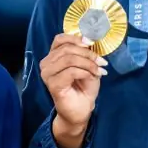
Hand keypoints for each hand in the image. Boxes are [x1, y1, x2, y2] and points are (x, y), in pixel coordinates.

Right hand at [40, 33, 107, 147]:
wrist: (81, 109)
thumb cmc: (83, 86)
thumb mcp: (86, 64)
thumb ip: (84, 52)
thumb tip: (89, 40)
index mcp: (53, 56)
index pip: (60, 39)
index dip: (76, 38)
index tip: (91, 43)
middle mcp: (46, 64)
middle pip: (67, 49)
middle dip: (88, 54)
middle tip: (101, 62)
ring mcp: (47, 74)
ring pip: (69, 59)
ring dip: (88, 63)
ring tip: (99, 71)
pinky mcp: (53, 85)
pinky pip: (71, 72)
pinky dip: (85, 72)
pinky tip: (92, 77)